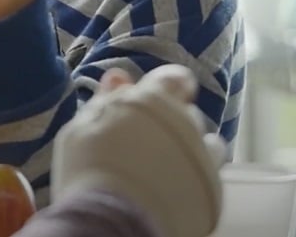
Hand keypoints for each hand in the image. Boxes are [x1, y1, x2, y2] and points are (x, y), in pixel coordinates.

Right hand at [51, 65, 225, 236]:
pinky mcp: (211, 180)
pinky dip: (199, 171)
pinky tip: (180, 184)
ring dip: (189, 147)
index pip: (174, 79)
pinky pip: (213, 165)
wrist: (115, 220)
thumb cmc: (90, 172)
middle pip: (186, 112)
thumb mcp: (81, 130)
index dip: (171, 88)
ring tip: (165, 169)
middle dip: (172, 124)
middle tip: (148, 147)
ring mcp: (201, 150)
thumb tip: (119, 76)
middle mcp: (183, 118)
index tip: (162, 102)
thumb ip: (105, 100)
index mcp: (151, 99)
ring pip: (203, 138)